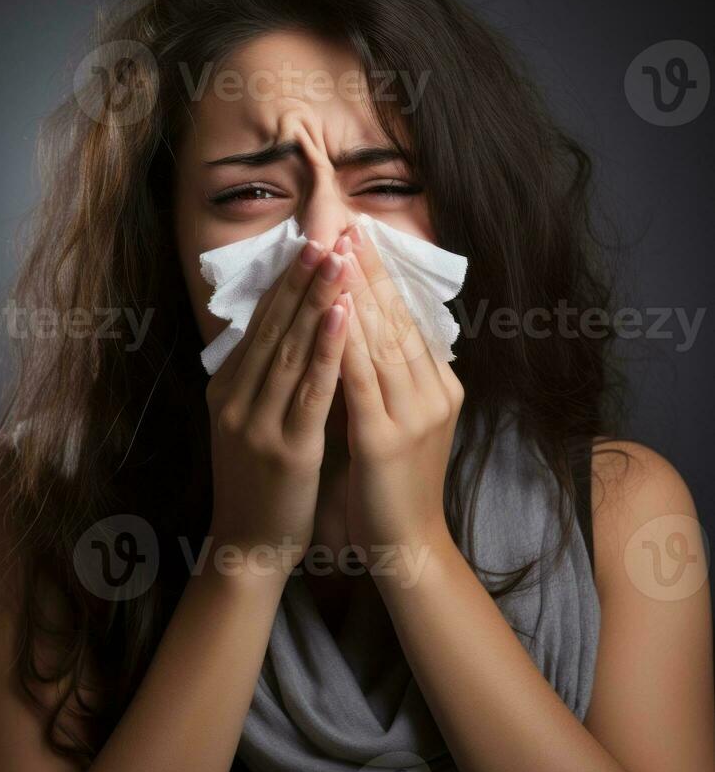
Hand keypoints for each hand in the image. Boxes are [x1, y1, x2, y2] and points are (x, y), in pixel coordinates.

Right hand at [205, 239, 351, 578]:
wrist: (249, 546)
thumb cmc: (258, 483)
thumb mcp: (247, 422)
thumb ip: (261, 379)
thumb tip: (286, 331)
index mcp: (229, 387)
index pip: (261, 322)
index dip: (287, 281)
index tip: (310, 241)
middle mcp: (238, 398)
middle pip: (275, 326)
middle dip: (302, 277)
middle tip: (325, 233)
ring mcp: (259, 422)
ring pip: (292, 348)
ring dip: (317, 299)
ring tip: (337, 258)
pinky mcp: (287, 447)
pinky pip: (310, 389)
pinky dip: (328, 348)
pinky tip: (343, 314)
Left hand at [336, 223, 463, 569]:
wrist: (407, 545)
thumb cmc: (395, 484)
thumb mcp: (402, 420)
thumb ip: (392, 378)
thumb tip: (365, 328)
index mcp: (440, 386)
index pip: (408, 319)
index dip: (383, 277)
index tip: (360, 237)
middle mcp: (434, 392)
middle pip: (397, 319)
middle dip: (368, 271)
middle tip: (347, 226)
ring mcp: (414, 414)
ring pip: (381, 340)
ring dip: (355, 292)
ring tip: (337, 252)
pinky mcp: (386, 438)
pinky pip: (361, 379)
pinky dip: (346, 341)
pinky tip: (331, 310)